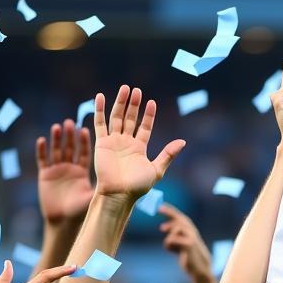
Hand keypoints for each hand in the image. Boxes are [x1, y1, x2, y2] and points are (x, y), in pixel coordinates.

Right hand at [36, 120, 92, 225]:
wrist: (64, 221)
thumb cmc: (80, 211)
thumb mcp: (92, 196)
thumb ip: (101, 186)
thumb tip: (119, 180)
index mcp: (82, 171)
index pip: (83, 153)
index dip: (83, 142)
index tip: (85, 129)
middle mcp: (70, 168)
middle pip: (70, 148)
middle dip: (70, 136)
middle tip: (71, 122)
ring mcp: (57, 170)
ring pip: (56, 151)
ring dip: (56, 139)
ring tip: (58, 127)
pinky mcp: (45, 174)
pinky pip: (42, 160)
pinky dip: (41, 150)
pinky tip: (42, 140)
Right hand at [93, 85, 185, 202]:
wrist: (119, 194)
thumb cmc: (138, 186)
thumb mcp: (157, 169)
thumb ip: (168, 154)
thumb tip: (183, 142)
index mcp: (139, 148)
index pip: (145, 127)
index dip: (148, 115)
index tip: (152, 103)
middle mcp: (126, 142)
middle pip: (130, 119)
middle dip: (134, 105)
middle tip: (137, 90)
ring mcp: (113, 141)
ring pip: (116, 117)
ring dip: (120, 103)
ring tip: (125, 88)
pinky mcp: (101, 143)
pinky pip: (100, 123)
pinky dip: (99, 110)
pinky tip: (101, 97)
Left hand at [158, 203, 212, 279]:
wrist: (200, 267)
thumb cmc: (189, 256)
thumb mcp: (180, 243)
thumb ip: (175, 234)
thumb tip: (163, 227)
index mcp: (190, 229)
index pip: (179, 217)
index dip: (170, 211)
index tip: (159, 207)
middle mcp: (192, 230)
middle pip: (178, 219)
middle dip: (168, 213)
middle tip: (158, 216)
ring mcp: (191, 236)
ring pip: (172, 232)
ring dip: (168, 241)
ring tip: (172, 249)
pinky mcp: (188, 243)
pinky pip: (171, 240)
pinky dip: (169, 247)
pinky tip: (175, 253)